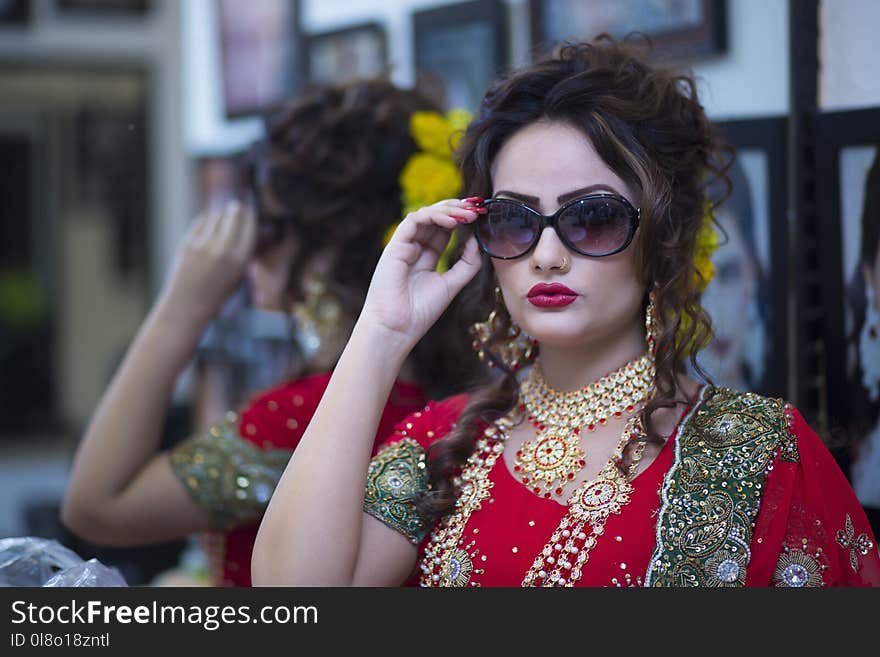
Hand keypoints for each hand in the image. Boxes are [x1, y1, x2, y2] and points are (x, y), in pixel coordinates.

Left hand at [158, 200, 256, 325]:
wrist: (188, 304)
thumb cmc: (217, 293)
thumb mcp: (239, 275)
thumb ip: (244, 251)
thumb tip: (248, 224)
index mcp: (240, 259)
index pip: (250, 225)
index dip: (251, 215)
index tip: (250, 211)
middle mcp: (223, 248)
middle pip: (234, 214)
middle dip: (237, 210)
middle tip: (238, 207)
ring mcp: (204, 244)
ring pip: (217, 214)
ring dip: (222, 214)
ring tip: (224, 218)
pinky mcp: (188, 242)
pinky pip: (202, 221)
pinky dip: (207, 220)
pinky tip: (210, 224)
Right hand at [360, 198, 482, 348]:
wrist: (398, 327)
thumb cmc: (420, 312)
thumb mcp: (452, 284)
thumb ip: (467, 263)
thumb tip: (476, 240)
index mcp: (426, 258)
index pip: (444, 230)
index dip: (462, 220)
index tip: (482, 216)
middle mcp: (414, 248)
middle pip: (436, 219)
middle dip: (458, 210)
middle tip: (478, 208)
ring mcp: (404, 246)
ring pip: (425, 215)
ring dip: (448, 210)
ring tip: (469, 213)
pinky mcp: (395, 245)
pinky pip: (414, 220)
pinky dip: (433, 216)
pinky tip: (452, 221)